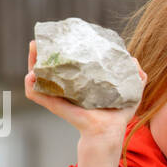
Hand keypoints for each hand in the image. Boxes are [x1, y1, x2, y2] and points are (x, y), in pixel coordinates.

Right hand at [24, 39, 146, 145]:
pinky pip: (36, 94)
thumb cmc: (118, 114)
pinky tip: (30, 75)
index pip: (67, 63)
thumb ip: (136, 75)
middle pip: (48, 67)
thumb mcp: (130, 92)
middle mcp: (66, 87)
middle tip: (40, 40)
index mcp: (80, 82)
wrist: (109, 131)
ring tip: (33, 47)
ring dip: (32, 62)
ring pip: (37, 77)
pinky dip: (30, 85)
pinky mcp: (54, 105)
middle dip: (41, 52)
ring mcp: (58, 96)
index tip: (61, 36)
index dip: (61, 50)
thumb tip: (133, 58)